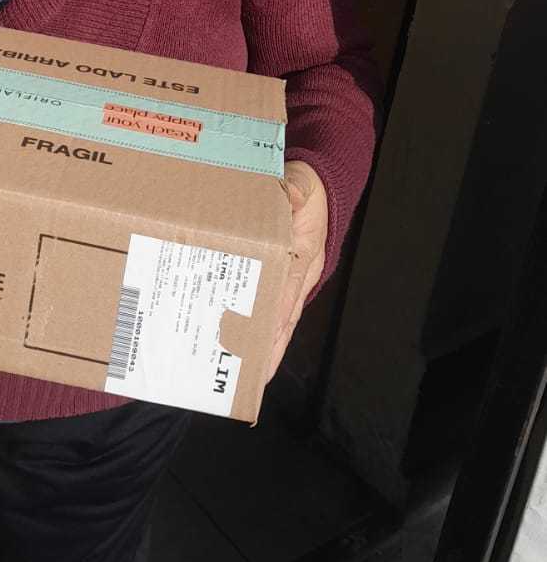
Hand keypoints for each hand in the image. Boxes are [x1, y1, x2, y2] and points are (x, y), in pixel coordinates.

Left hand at [265, 161, 328, 382]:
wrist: (317, 184)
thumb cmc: (307, 187)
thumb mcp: (301, 181)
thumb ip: (296, 188)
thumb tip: (293, 195)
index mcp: (302, 254)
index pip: (286, 293)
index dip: (274, 322)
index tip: (260, 348)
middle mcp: (298, 274)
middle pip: (281, 319)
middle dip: (267, 349)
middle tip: (247, 380)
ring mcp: (290, 278)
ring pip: (276, 320)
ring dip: (263, 347)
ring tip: (244, 376)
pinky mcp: (281, 276)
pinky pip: (270, 306)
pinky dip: (261, 329)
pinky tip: (244, 346)